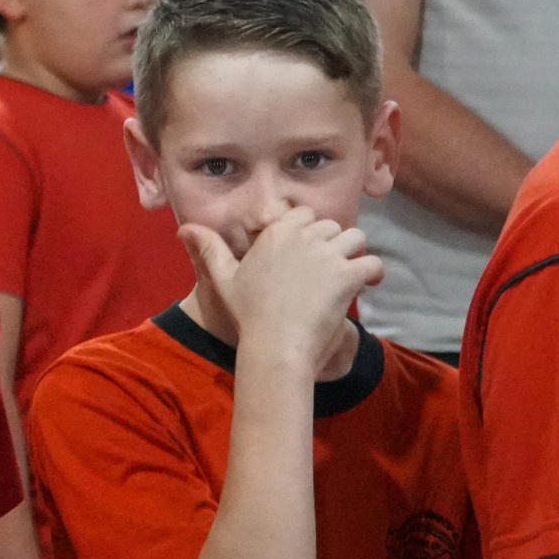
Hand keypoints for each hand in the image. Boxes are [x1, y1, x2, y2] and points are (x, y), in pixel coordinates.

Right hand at [180, 202, 382, 376]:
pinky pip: (372, 263)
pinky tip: (368, 283)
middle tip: (327, 267)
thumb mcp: (224, 279)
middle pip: (331, 225)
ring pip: (355, 238)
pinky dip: (373, 273)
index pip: (303, 213)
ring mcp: (327, 255)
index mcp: (275, 233)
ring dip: (353, 253)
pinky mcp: (348, 275)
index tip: (307, 249)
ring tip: (348, 272)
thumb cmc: (248, 314)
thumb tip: (184, 228)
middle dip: (332, 242)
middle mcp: (302, 237)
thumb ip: (209, 249)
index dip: (308, 229)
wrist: (275, 345)